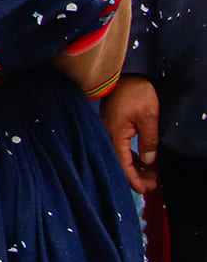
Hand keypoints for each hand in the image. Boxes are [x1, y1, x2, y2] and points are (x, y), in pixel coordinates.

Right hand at [101, 73, 159, 193]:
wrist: (125, 72)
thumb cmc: (135, 91)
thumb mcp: (149, 117)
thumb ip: (149, 140)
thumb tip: (150, 161)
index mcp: (115, 134)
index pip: (123, 164)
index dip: (134, 179)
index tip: (146, 189)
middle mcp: (109, 134)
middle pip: (120, 162)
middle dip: (136, 176)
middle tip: (153, 183)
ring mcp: (110, 129)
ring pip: (120, 155)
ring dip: (135, 166)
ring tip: (151, 174)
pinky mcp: (113, 124)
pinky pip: (120, 146)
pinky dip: (131, 156)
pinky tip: (142, 159)